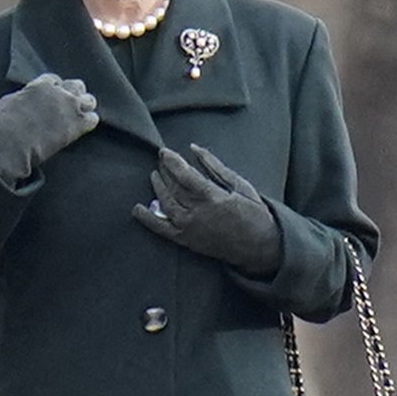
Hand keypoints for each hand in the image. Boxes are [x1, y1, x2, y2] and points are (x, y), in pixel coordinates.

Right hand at [0, 73, 96, 183]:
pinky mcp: (77, 125)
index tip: (54, 97)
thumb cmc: (4, 124)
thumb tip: (27, 98)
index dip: (55, 89)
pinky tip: (83, 127)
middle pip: (76, 85)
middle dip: (74, 94)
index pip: (55, 80)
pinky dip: (89, 122)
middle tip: (70, 105)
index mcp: (40, 85)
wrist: (12, 144)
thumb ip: (25, 96)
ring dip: (85, 107)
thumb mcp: (9, 101)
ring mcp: (69, 108)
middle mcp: (58, 92)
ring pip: (89, 100)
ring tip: (80, 115)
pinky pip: (93, 119)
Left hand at [133, 145, 279, 274]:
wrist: (259, 246)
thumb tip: (194, 149)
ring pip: (166, 204)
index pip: (184, 175)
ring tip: (155, 176)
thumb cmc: (254, 214)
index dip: (172, 161)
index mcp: (213, 198)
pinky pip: (162, 229)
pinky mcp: (187, 241)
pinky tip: (137, 209)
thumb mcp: (239, 185)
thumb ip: (215, 166)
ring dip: (157, 188)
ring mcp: (191, 229)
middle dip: (164, 171)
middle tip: (161, 160)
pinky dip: (148, 219)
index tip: (164, 152)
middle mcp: (198, 214)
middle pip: (173, 188)